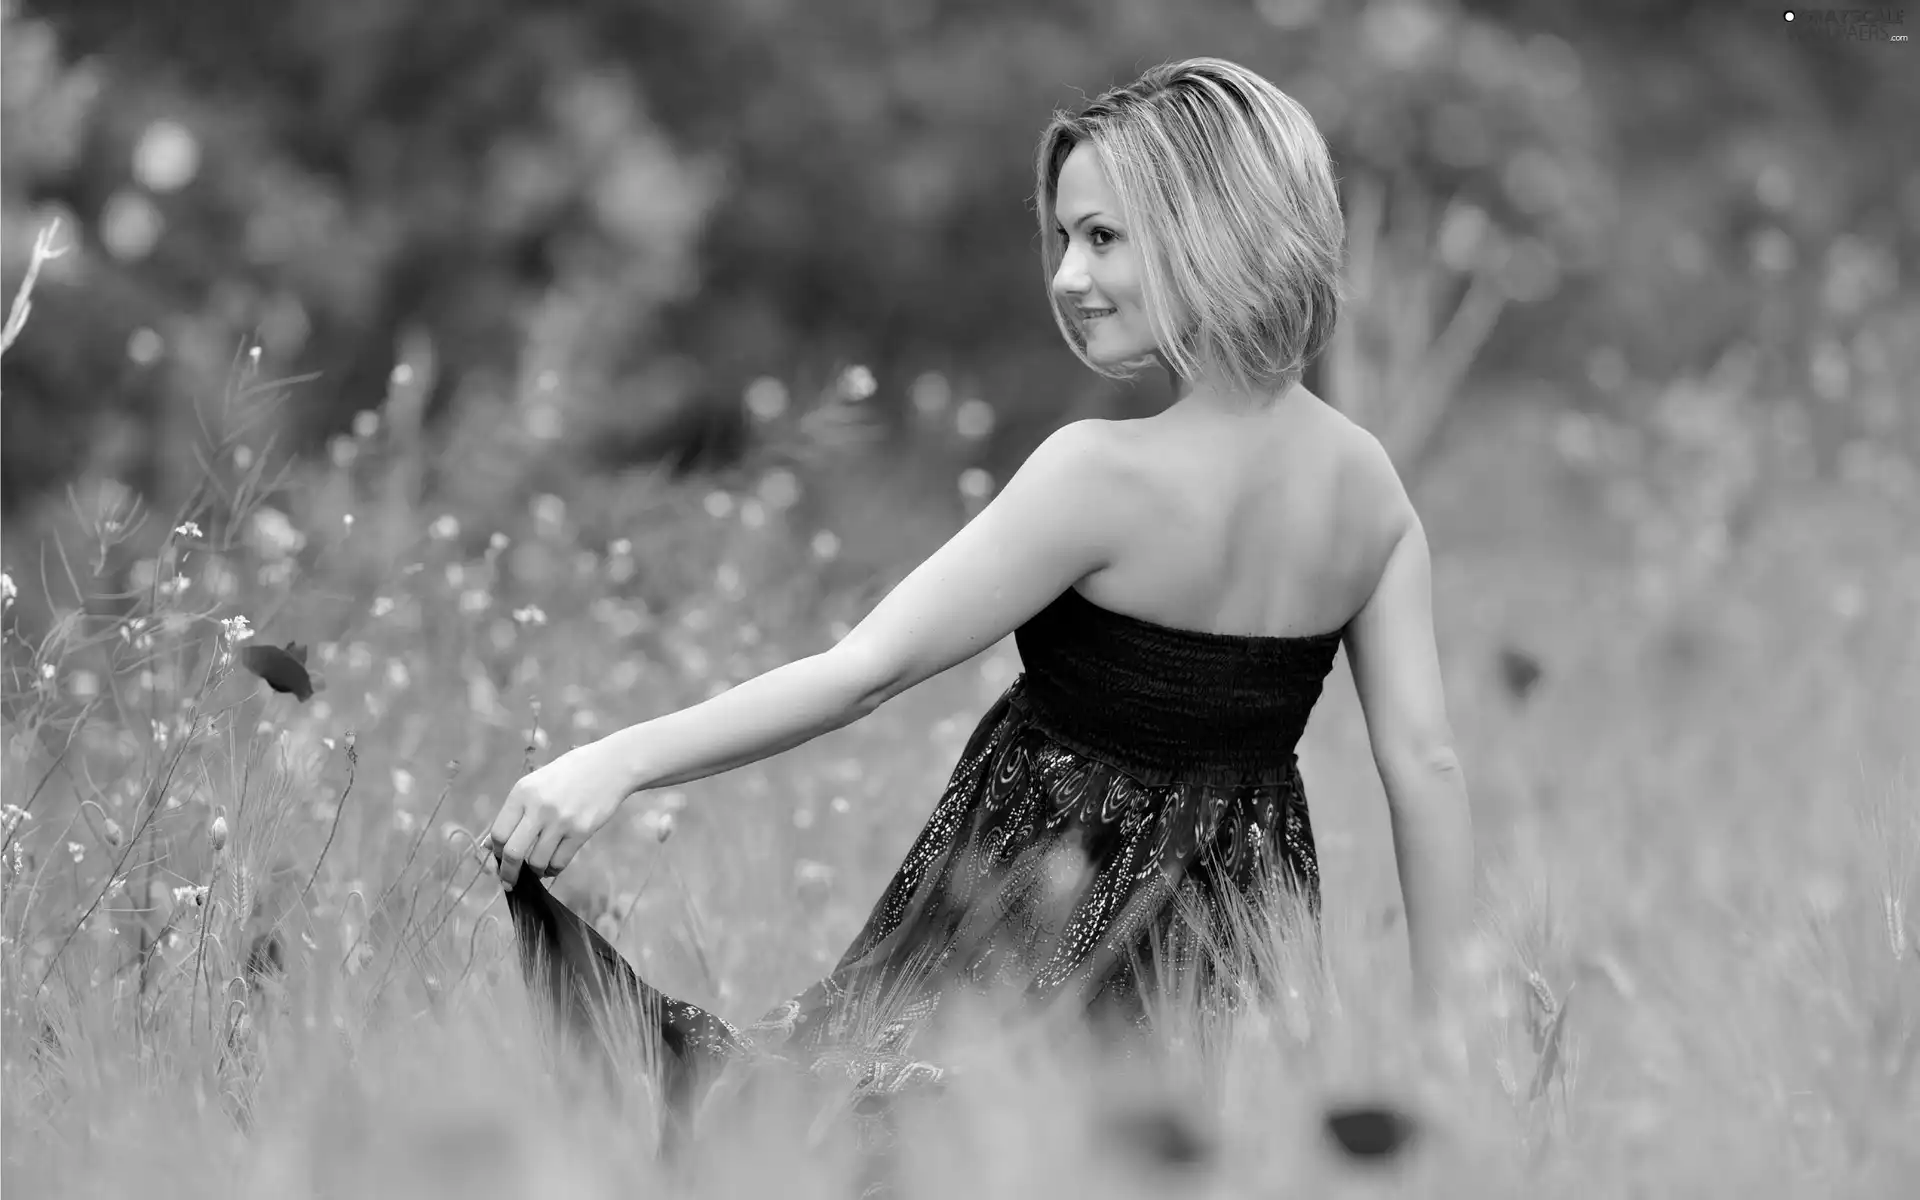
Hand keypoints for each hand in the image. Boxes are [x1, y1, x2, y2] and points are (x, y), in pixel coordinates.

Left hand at [486, 739, 633, 884]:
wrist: (609, 766)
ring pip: (537, 862)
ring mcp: (561, 821)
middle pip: (513, 853)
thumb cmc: (569, 774)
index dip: (496, 852)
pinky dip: (552, 870)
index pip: (498, 833)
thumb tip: (491, 845)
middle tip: (510, 881)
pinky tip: (552, 866)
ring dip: (534, 871)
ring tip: (537, 869)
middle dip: (509, 873)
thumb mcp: (536, 784)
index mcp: (523, 793)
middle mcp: (539, 807)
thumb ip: (515, 812)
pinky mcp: (581, 832)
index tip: (499, 860)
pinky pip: (559, 862)